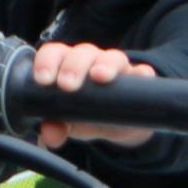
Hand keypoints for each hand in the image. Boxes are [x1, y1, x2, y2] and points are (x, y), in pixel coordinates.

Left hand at [26, 39, 158, 149]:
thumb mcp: (68, 124)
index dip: (47, 61)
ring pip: (114, 57)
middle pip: (83, 52)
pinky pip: (144, 72)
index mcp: (68, 66)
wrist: (117, 126)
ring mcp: (118, 69)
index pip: (55, 53)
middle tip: (67, 85)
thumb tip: (50, 134)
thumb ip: (55, 127)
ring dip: (106, 64)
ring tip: (100, 77)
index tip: (43, 80)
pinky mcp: (141, 80)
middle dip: (74, 65)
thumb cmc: (85, 115)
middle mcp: (92, 62)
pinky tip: (139, 78)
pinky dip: (141, 73)